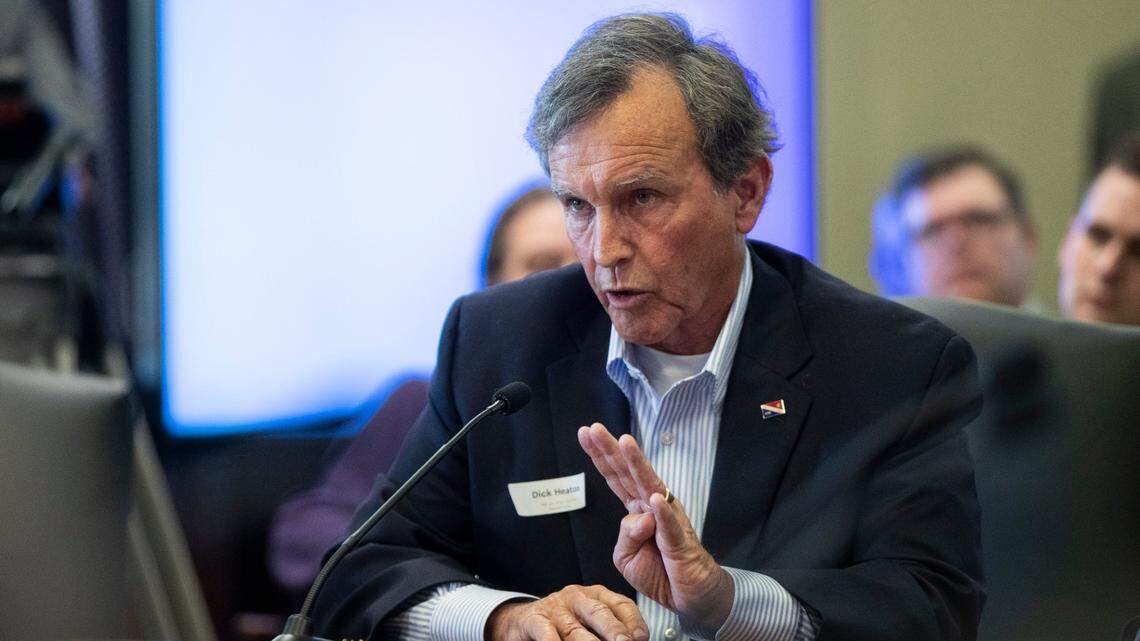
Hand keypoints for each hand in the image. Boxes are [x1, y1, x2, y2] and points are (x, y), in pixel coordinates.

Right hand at [487, 584, 647, 640]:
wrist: (522, 622)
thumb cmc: (563, 625)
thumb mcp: (588, 623)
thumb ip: (610, 630)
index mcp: (596, 595)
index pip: (621, 604)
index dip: (634, 621)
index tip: (643, 638)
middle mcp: (577, 597)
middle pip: (599, 613)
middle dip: (615, 631)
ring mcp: (555, 607)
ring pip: (575, 630)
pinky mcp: (534, 619)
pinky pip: (547, 634)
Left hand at [577, 423, 733, 632]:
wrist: (689, 596)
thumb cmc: (660, 572)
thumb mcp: (626, 557)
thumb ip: (625, 535)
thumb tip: (639, 517)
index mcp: (636, 510)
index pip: (615, 477)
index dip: (601, 456)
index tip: (585, 433)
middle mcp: (652, 507)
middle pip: (628, 473)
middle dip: (611, 450)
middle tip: (594, 428)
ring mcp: (667, 520)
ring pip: (650, 487)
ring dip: (637, 464)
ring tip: (625, 443)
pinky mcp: (680, 540)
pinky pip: (670, 524)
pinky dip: (663, 512)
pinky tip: (654, 498)